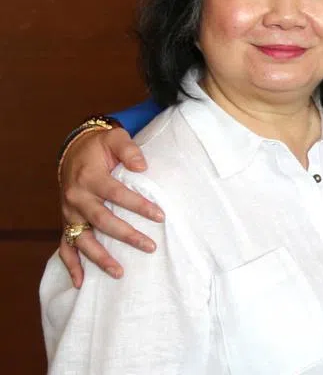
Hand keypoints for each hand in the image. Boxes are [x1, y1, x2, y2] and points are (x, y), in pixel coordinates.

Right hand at [58, 127, 162, 286]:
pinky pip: (64, 247)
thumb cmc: (99, 146)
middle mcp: (76, 198)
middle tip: (150, 247)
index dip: (138, 206)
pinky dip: (71, 265)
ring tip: (119, 272)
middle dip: (126, 236)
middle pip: (102, 221)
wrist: (73, 151)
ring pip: (82, 240)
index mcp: (89, 177)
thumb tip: (143, 167)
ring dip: (99, 258)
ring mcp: (69, 213)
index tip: (160, 216)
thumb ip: (129, 149)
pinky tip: (80, 282)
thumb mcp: (114, 138)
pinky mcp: (67, 222)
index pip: (117, 194)